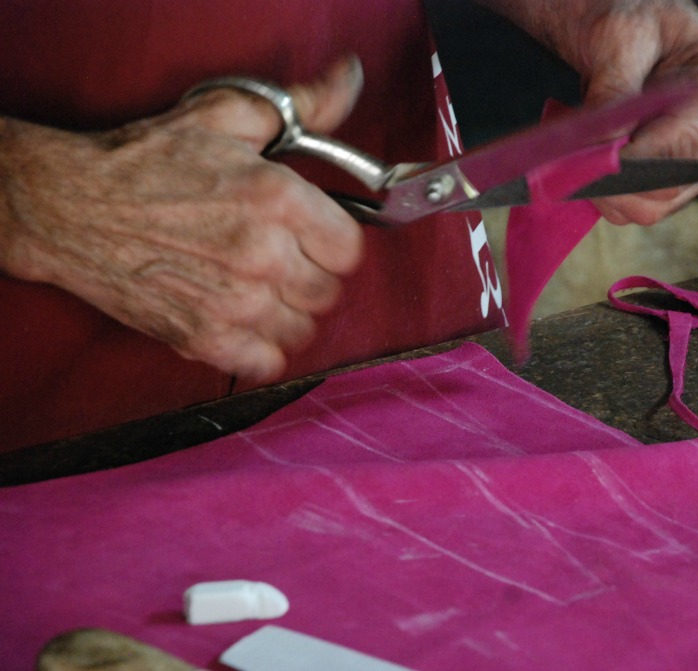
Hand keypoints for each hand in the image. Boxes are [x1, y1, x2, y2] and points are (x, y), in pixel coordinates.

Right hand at [0, 56, 364, 382]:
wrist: (68, 206)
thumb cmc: (146, 161)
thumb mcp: (224, 117)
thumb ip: (300, 108)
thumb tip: (347, 84)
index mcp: (275, 199)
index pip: (349, 249)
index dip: (334, 241)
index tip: (314, 237)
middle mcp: (262, 254)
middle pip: (327, 292)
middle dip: (309, 274)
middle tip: (280, 258)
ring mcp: (233, 303)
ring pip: (302, 330)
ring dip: (286, 312)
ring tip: (258, 287)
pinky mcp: (202, 339)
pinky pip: (266, 362)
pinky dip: (260, 347)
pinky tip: (241, 320)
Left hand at [479, 0, 697, 223]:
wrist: (637, 38)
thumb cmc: (634, 27)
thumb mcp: (619, 39)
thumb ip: (614, 91)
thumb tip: (607, 146)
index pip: (683, 142)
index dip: (631, 161)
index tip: (586, 162)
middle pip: (671, 184)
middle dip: (615, 181)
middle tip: (570, 165)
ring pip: (658, 206)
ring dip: (610, 194)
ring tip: (580, 163)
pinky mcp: (693, 179)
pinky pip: (649, 208)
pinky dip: (615, 198)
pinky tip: (596, 169)